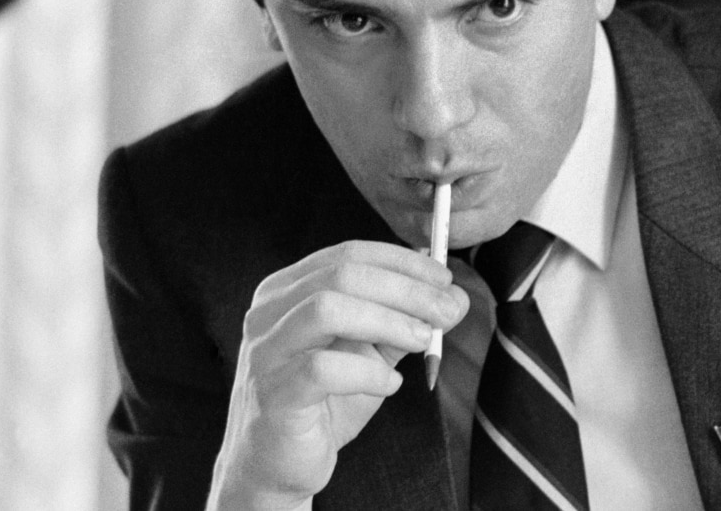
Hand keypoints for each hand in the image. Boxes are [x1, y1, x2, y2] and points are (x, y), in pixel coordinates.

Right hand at [206, 240, 469, 510]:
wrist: (279, 466)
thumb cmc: (325, 402)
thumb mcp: (371, 352)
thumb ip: (405, 320)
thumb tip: (454, 295)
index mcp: (288, 290)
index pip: (348, 254)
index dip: (402, 261)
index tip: (445, 278)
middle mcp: (268, 311)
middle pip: (342, 274)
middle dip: (405, 289)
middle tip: (448, 310)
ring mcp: (265, 351)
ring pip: (327, 309)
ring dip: (388, 321)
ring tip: (423, 341)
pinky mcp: (272, 393)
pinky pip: (322, 369)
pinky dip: (368, 373)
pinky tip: (391, 385)